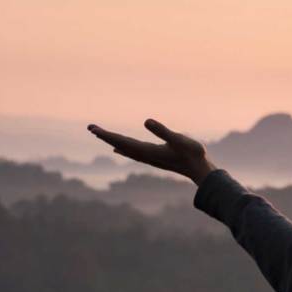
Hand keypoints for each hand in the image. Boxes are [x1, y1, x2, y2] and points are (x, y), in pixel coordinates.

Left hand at [87, 119, 215, 184]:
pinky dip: (123, 148)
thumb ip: (162, 131)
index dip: (107, 135)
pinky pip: (133, 152)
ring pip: (125, 149)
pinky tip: (119, 149)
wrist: (200, 170)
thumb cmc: (193, 154)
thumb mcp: (178, 140)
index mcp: (147, 150)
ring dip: (112, 141)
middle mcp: (145, 155)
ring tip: (100, 136)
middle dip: (105, 136)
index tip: (92, 129)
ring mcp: (149, 157)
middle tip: (90, 128)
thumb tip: (145, 121)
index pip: (122, 141)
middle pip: (120, 145)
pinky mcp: (155, 157)